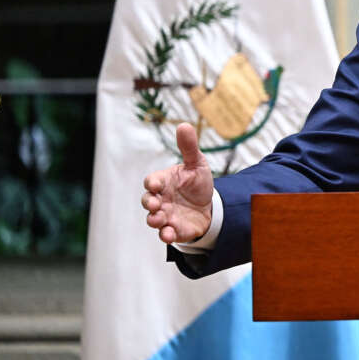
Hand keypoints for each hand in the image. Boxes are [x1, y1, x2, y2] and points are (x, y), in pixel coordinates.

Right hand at [141, 123, 212, 243]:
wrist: (210, 205)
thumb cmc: (197, 182)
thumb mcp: (197, 163)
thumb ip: (189, 147)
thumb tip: (184, 125)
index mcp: (164, 182)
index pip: (151, 181)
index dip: (152, 183)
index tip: (156, 185)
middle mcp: (161, 199)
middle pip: (148, 201)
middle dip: (149, 203)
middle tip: (155, 204)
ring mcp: (166, 215)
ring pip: (154, 219)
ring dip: (154, 220)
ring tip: (159, 220)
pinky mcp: (174, 229)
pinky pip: (166, 234)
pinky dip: (166, 235)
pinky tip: (169, 234)